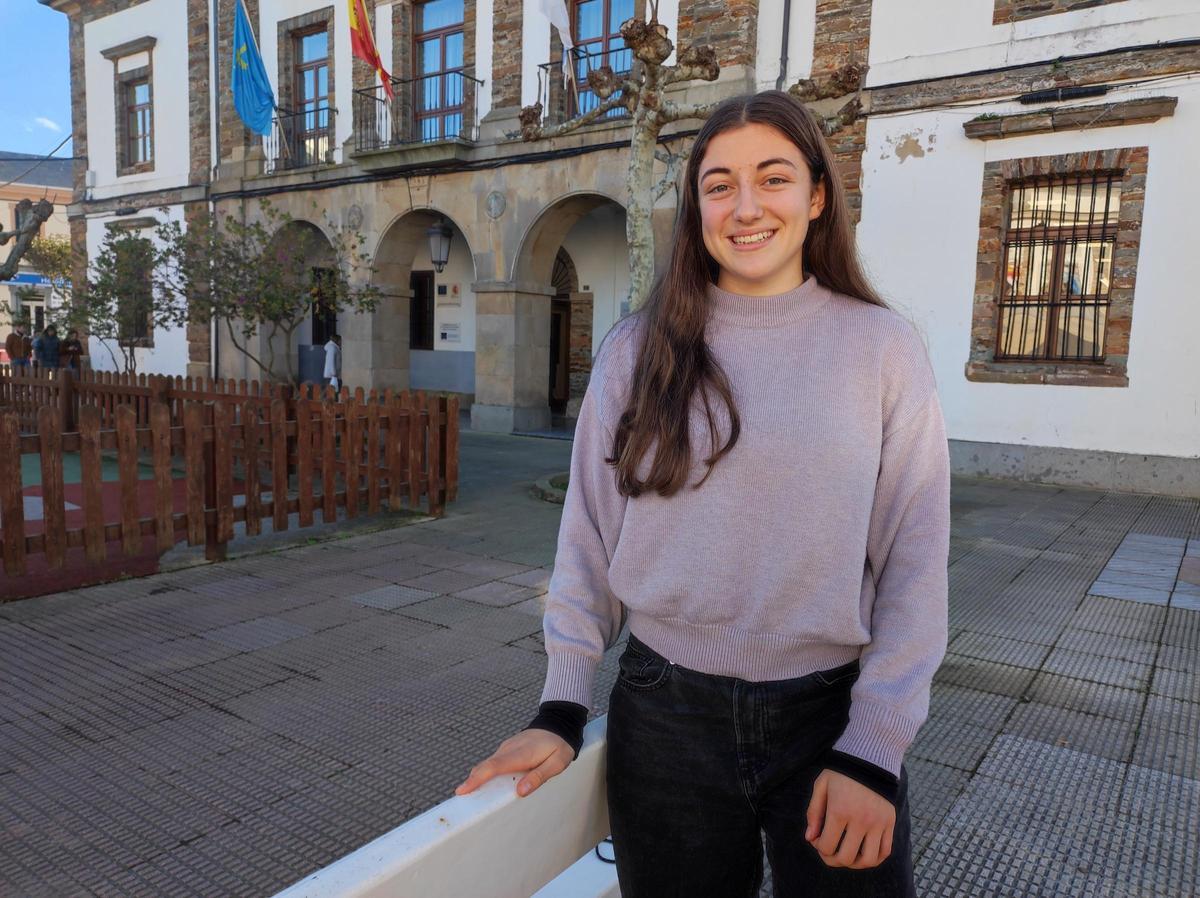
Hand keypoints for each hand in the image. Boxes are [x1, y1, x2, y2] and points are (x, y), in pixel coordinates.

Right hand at [454, 729, 573, 797]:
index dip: (477, 779)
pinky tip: (484, 787)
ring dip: (477, 779)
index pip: (494, 766)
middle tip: (459, 801)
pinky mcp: (507, 750)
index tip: (462, 790)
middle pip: (485, 766)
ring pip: (488, 765)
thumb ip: (539, 777)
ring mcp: (506, 748)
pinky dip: (486, 774)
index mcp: (520, 754)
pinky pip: (493, 763)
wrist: (559, 724)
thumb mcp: (557, 763)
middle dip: (471, 782)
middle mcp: (509, 749)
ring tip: (468, 797)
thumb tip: (520, 792)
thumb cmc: (559, 746)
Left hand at [805, 769, 894, 868]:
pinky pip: (885, 851)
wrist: (869, 758)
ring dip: (854, 864)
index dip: (819, 848)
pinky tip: (863, 853)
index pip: (827, 846)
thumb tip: (810, 839)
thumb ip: (813, 813)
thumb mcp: (821, 786)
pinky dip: (874, 858)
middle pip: (846, 857)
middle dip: (832, 859)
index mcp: (840, 810)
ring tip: (847, 855)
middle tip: (829, 852)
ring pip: (868, 860)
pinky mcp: (890, 823)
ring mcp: (878, 823)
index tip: (818, 839)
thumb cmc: (840, 773)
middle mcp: (860, 820)